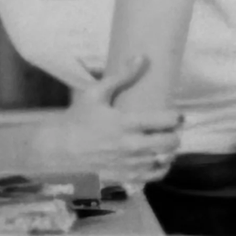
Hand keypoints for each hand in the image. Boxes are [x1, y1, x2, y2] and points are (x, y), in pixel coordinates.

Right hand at [30, 55, 181, 184]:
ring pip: (165, 160)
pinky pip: (155, 176)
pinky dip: (162, 167)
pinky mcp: (125, 177)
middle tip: (172, 130)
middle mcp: (130, 146)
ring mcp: (129, 164)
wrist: (59, 151)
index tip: (176, 114)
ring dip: (169, 151)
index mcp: (125, 123)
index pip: (165, 120)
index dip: (176, 117)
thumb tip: (142, 57)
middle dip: (175, 134)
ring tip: (165, 144)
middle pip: (170, 143)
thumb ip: (121, 76)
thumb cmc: (77, 120)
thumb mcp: (95, 93)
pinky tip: (159, 159)